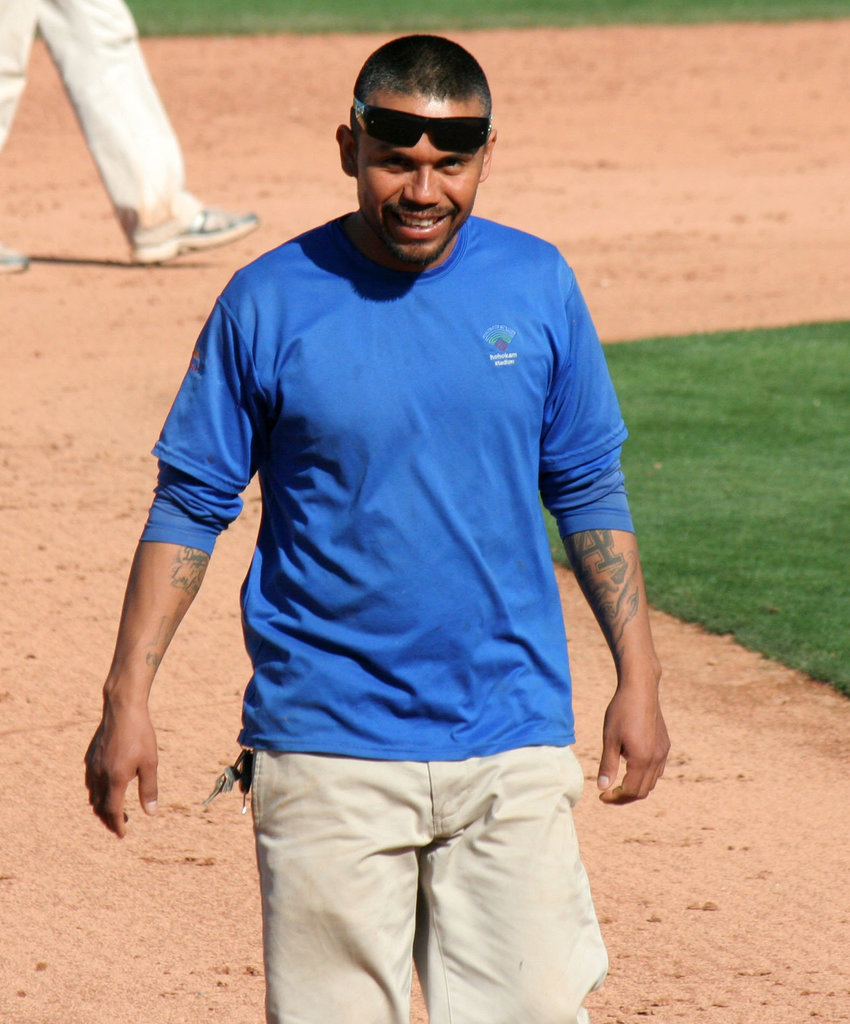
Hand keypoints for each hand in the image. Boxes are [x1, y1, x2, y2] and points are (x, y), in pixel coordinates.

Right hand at [84, 700, 158, 837]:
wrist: (122, 709)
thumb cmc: (140, 735)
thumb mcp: (150, 763)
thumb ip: (149, 789)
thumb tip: (151, 814)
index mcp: (115, 779)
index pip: (112, 811)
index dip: (117, 825)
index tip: (122, 834)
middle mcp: (100, 775)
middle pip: (99, 807)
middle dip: (108, 819)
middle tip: (119, 825)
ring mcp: (92, 766)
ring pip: (93, 795)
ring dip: (101, 807)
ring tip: (113, 810)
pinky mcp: (90, 756)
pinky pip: (90, 781)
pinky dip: (96, 792)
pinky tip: (105, 788)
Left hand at [597, 684, 668, 804]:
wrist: (640, 689)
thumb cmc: (621, 711)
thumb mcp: (610, 738)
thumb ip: (608, 765)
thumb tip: (603, 788)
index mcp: (642, 760)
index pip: (630, 791)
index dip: (615, 798)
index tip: (601, 795)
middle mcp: (656, 759)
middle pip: (643, 791)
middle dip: (625, 796)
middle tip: (608, 793)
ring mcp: (663, 752)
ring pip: (652, 782)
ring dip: (636, 787)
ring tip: (618, 783)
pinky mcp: (665, 745)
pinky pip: (657, 770)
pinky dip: (645, 776)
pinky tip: (631, 767)